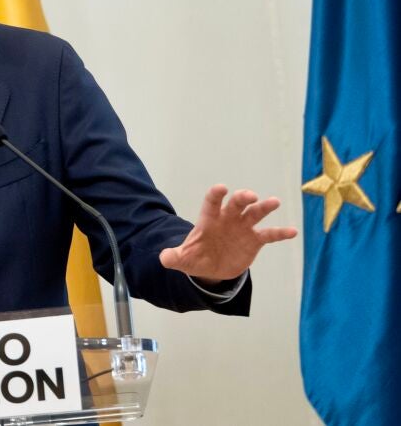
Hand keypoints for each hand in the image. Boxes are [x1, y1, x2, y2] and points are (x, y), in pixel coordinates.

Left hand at [159, 185, 296, 281]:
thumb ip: (174, 257)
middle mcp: (227, 219)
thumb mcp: (183, 260)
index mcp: (209, 220)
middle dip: (242, 198)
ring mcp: (242, 228)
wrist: (211, 268)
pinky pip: (269, 234)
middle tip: (250, 196)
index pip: (211, 203)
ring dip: (264, 207)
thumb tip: (164, 258)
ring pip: (255, 213)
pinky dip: (280, 232)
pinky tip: (292, 231)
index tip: (221, 188)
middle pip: (236, 204)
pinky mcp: (254, 240)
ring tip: (274, 202)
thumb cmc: (196, 257)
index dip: (216, 195)